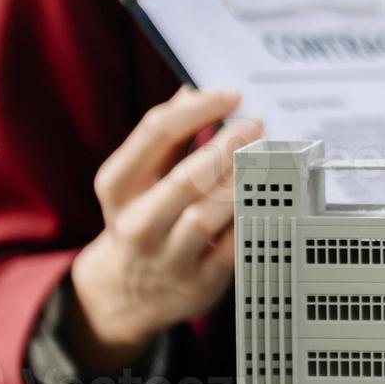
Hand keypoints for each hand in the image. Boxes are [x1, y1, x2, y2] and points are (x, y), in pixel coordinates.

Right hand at [67, 88, 261, 374]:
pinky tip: (267, 197)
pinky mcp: (200, 282)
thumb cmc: (143, 218)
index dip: (199, 109)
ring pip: (208, 215)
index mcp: (117, 186)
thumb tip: (193, 91)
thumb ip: (166, 138)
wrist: (129, 292)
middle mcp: (136, 223)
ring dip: (241, 183)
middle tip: (257, 125)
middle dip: (228, 146)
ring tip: (266, 159)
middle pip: (186, 177)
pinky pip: (233, 246)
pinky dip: (251, 219)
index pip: (155, 133)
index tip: (231, 96)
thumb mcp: (139, 178)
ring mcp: (167, 257)